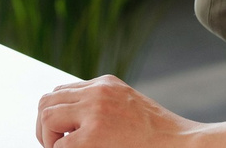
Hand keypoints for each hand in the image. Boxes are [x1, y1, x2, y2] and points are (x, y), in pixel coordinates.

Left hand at [36, 75, 202, 147]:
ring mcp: (95, 112)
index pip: (62, 91)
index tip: (62, 133)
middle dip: (45, 125)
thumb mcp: (127, 108)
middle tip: (56, 145)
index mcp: (106, 84)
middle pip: (48, 100)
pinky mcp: (94, 136)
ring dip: (48, 138)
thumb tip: (70, 121)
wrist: (180, 144)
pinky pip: (59, 144)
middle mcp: (98, 92)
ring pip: (47, 117)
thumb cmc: (157, 135)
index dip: (55, 114)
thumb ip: (101, 107)